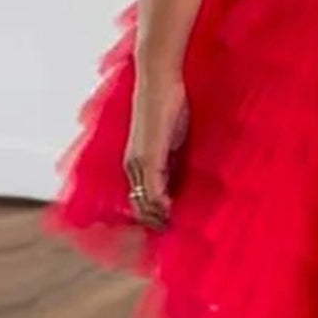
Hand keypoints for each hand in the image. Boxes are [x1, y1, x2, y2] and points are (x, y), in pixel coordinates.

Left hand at [124, 63, 188, 228]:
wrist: (159, 80)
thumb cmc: (168, 103)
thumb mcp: (173, 138)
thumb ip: (174, 159)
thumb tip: (184, 177)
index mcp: (137, 162)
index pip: (141, 200)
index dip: (153, 217)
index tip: (169, 229)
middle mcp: (133, 165)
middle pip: (140, 207)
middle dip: (154, 223)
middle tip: (172, 237)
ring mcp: (139, 162)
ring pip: (144, 203)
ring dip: (158, 219)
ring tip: (174, 231)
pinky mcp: (149, 157)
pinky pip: (152, 190)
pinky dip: (160, 206)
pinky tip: (171, 214)